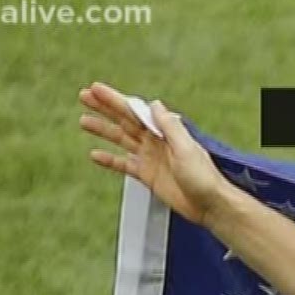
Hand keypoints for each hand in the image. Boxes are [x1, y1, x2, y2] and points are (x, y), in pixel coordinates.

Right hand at [79, 82, 231, 224]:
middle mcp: (156, 142)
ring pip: (122, 139)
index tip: (97, 89)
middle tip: (84, 96)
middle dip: (105, 108)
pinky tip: (95, 154)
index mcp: (166, 132)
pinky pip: (124, 165)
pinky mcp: (148, 175)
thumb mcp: (186, 148)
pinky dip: (110, 159)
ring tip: (85, 120)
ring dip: (104, 130)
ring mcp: (151, 158)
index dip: (116, 100)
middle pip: (125, 121)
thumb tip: (156, 105)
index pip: (136, 111)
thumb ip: (170, 127)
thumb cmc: (205, 178)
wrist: (210, 205)